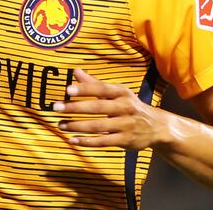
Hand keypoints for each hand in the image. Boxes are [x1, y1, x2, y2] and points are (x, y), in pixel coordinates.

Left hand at [53, 68, 168, 149]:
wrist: (157, 126)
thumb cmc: (130, 106)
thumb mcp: (117, 92)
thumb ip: (95, 83)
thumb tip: (75, 71)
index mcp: (122, 92)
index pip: (101, 89)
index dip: (85, 89)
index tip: (67, 90)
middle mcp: (125, 107)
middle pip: (97, 107)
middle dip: (75, 107)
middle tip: (56, 107)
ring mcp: (126, 125)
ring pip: (98, 126)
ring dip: (77, 126)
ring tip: (60, 125)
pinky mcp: (125, 140)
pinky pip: (103, 141)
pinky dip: (87, 141)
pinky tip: (73, 140)